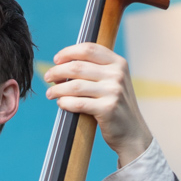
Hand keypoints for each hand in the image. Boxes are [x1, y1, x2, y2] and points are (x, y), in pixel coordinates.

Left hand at [43, 42, 152, 166]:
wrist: (132, 132)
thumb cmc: (116, 105)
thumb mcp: (113, 81)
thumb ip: (95, 70)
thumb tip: (62, 64)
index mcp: (118, 63)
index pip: (89, 49)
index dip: (68, 52)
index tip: (56, 59)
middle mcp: (117, 74)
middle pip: (77, 67)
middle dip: (57, 71)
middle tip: (47, 78)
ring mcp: (114, 91)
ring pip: (74, 86)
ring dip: (57, 89)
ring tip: (50, 93)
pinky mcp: (108, 108)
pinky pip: (78, 103)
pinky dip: (65, 103)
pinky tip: (60, 103)